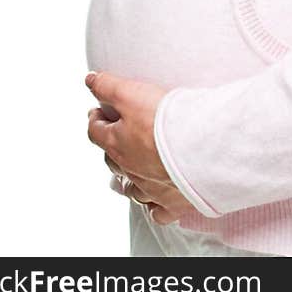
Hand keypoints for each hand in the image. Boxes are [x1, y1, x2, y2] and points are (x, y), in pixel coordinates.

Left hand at [85, 70, 195, 226]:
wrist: (201, 149)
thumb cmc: (166, 122)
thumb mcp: (133, 94)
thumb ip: (110, 87)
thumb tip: (90, 80)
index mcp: (117, 144)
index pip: (96, 131)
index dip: (95, 120)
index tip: (97, 112)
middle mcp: (130, 170)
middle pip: (112, 160)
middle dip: (111, 146)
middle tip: (115, 135)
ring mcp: (150, 189)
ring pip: (131, 188)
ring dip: (129, 178)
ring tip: (131, 168)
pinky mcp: (172, 203)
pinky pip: (157, 211)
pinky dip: (154, 206)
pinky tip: (155, 201)